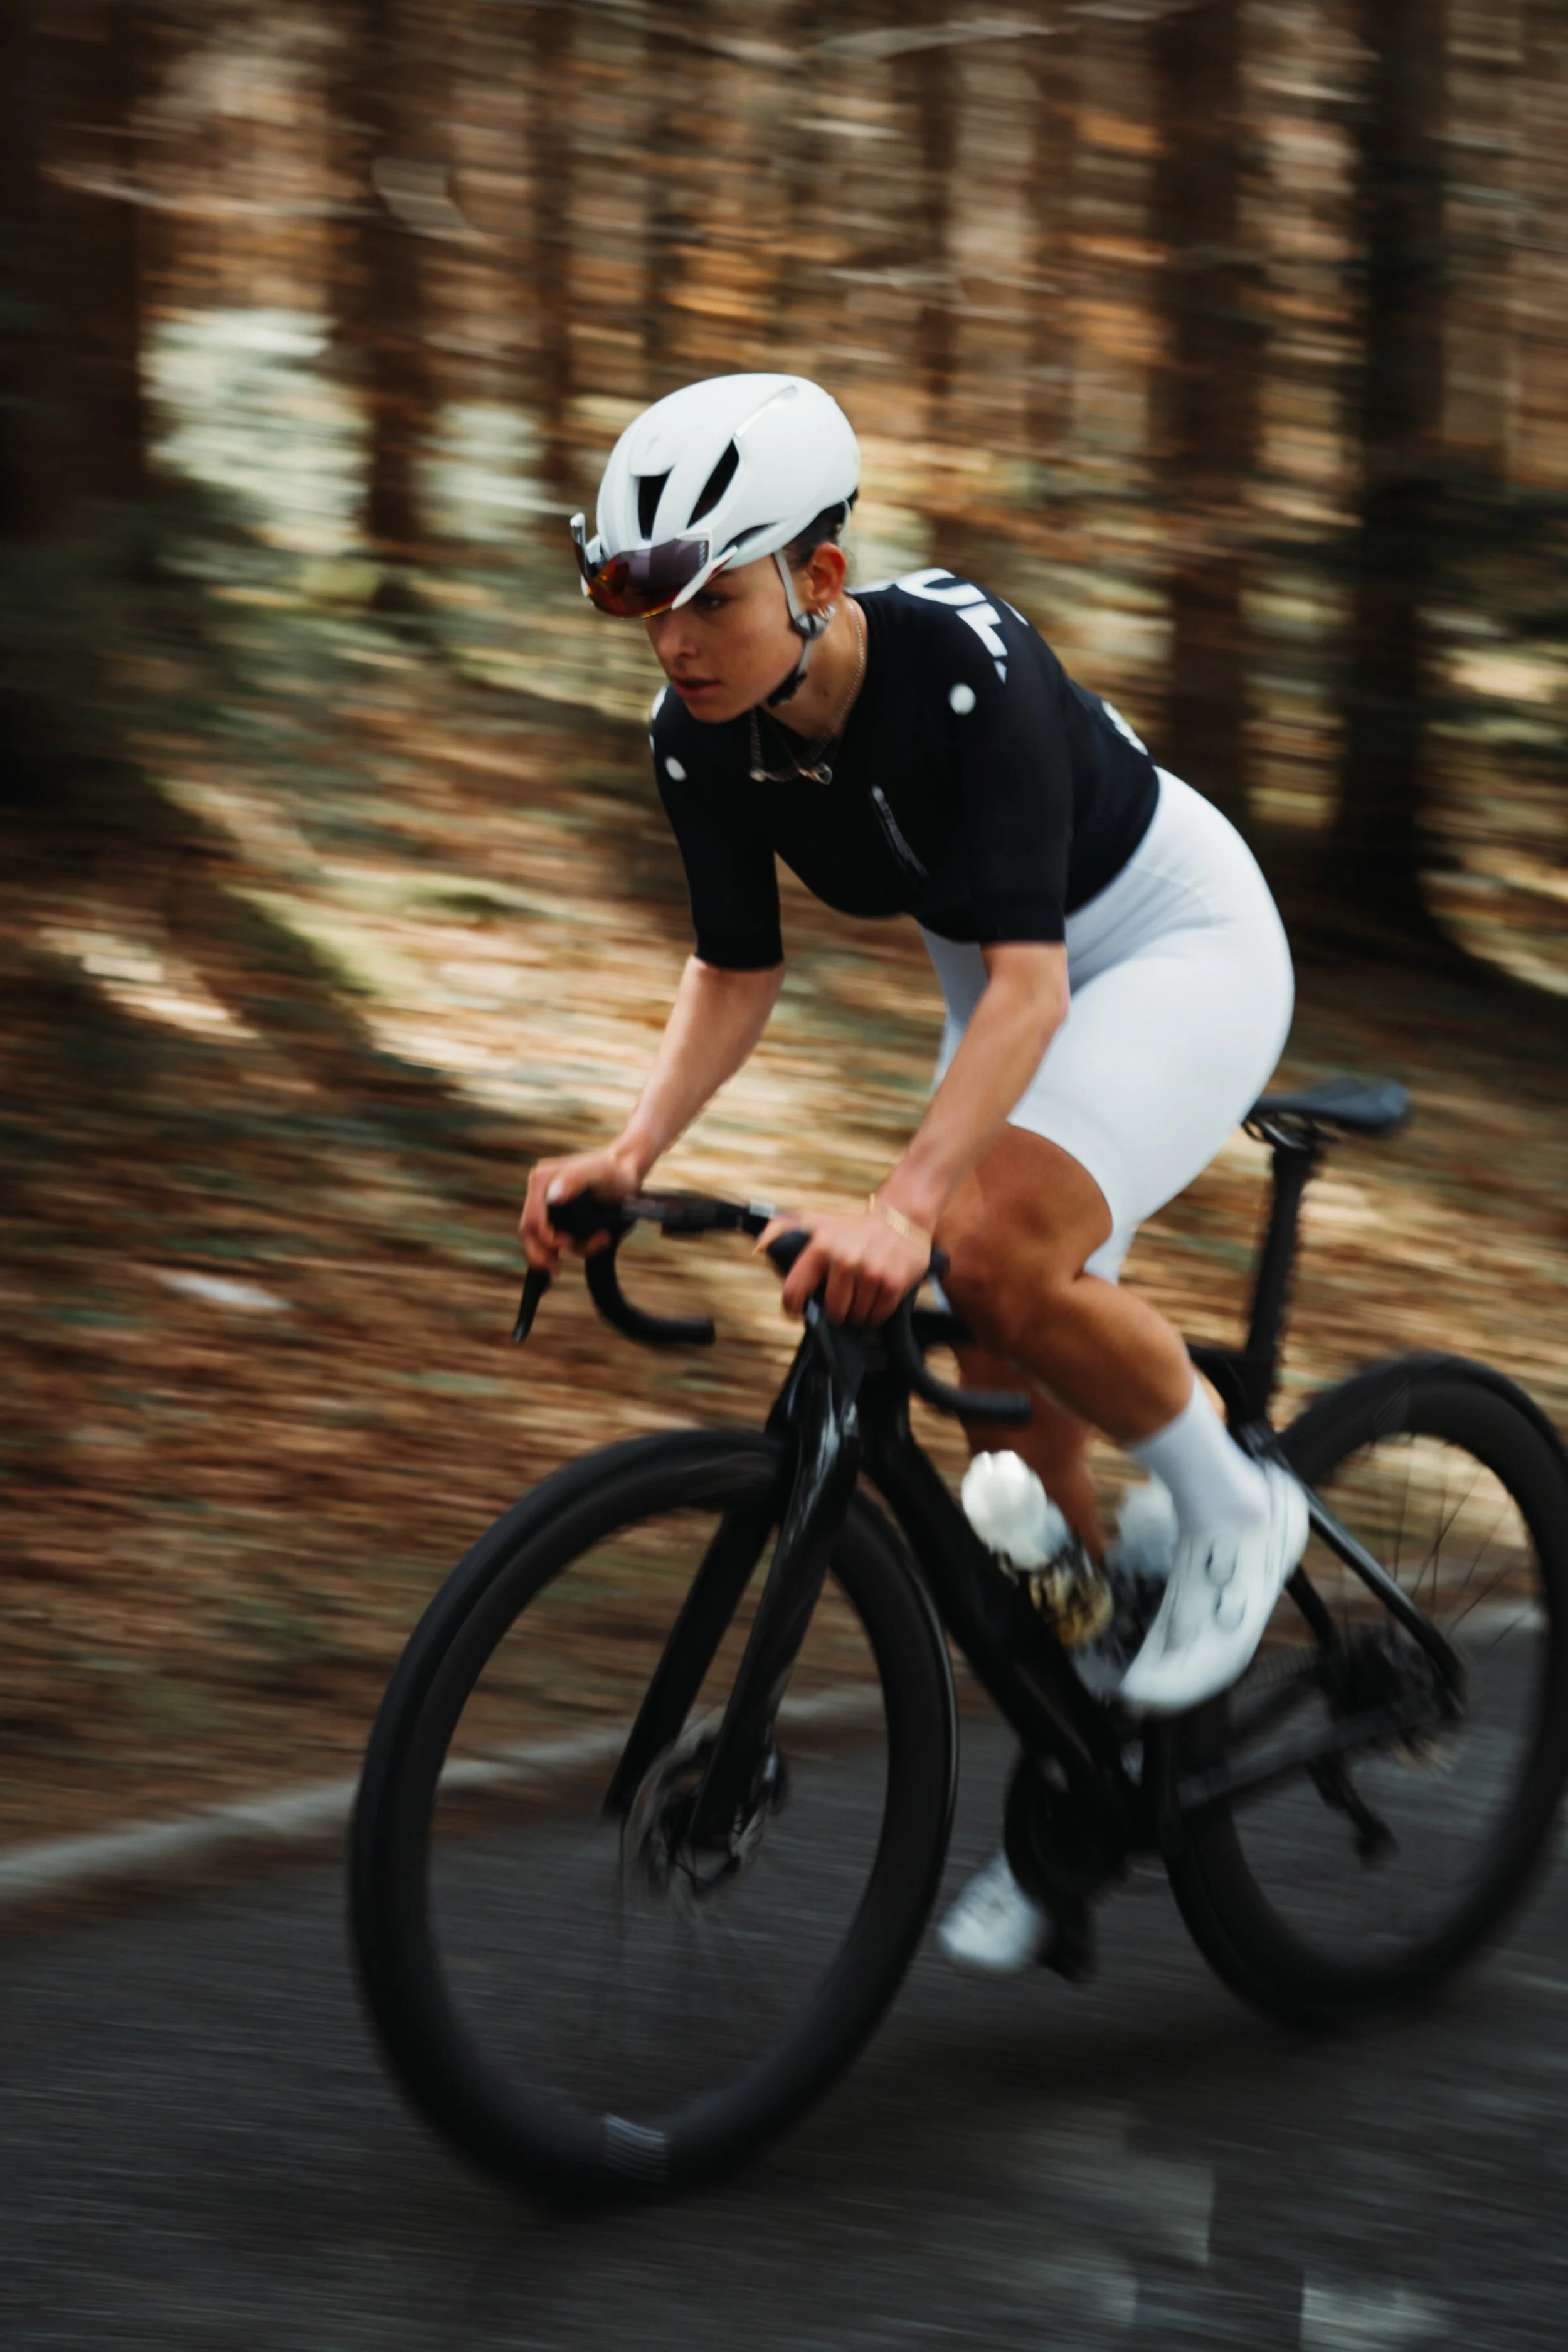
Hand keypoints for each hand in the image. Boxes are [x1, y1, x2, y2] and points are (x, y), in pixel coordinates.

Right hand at [520, 1142, 643, 1274]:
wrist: (625, 1171)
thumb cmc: (616, 1172)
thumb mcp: (601, 1173)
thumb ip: (576, 1179)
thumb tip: (553, 1197)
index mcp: (542, 1179)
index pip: (532, 1220)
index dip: (547, 1240)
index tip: (569, 1245)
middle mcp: (539, 1189)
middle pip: (528, 1231)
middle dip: (543, 1253)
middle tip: (558, 1269)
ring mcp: (545, 1201)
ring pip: (537, 1238)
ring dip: (558, 1252)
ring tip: (595, 1244)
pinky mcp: (554, 1211)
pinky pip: (548, 1236)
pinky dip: (564, 1247)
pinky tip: (589, 1245)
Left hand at [759, 1206, 930, 1326]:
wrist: (901, 1217)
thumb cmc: (854, 1225)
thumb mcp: (815, 1220)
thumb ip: (781, 1230)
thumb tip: (759, 1246)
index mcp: (821, 1246)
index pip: (795, 1291)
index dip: (794, 1306)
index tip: (798, 1309)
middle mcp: (844, 1259)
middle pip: (832, 1311)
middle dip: (837, 1309)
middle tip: (843, 1294)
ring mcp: (870, 1272)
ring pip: (855, 1316)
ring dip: (857, 1311)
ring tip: (861, 1291)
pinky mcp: (892, 1283)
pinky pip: (876, 1316)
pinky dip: (874, 1313)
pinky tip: (875, 1294)